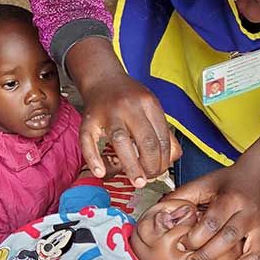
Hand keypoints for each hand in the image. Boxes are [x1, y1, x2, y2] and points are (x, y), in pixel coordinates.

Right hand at [77, 68, 179, 186]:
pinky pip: (88, 141)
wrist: (102, 79)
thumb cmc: (128, 97)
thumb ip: (162, 130)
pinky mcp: (88, 120)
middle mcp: (129, 106)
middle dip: (152, 166)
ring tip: (138, 181)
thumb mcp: (150, 106)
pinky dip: (94, 159)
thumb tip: (171, 158)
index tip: (161, 170)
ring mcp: (107, 113)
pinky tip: (101, 172)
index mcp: (148, 103)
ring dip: (132, 166)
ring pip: (121, 141)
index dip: (164, 160)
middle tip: (150, 177)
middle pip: (146, 141)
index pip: (162, 137)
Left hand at [165, 167, 259, 259]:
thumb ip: (182, 196)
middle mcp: (251, 214)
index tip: (181, 246)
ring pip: (254, 255)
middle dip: (209, 255)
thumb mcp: (204, 183)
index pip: (213, 221)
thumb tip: (159, 210)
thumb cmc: (225, 184)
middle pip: (230, 238)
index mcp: (232, 198)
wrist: (257, 178)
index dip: (195, 236)